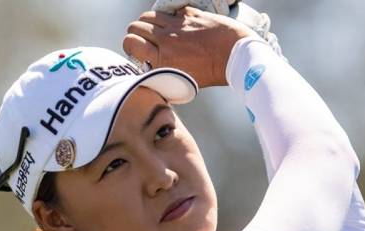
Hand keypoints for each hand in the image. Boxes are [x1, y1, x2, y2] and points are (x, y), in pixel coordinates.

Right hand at [123, 6, 256, 87]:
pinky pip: (170, 12)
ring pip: (148, 15)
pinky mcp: (189, 15)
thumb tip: (148, 74)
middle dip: (136, 33)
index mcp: (161, 60)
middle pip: (135, 26)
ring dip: (148, 23)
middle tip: (144, 40)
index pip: (130, 42)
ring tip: (156, 31)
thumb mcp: (181, 83)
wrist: (234, 55)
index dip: (130, 45)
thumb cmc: (210, 73)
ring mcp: (177, 25)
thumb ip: (162, 76)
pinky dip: (169, 18)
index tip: (136, 50)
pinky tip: (176, 26)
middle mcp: (166, 40)